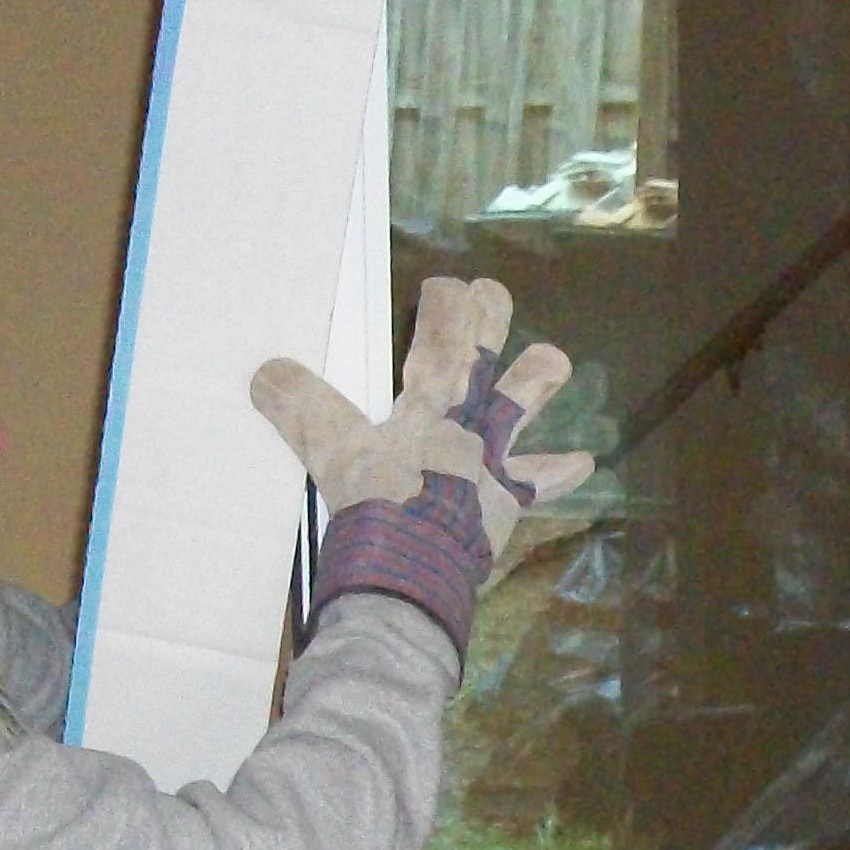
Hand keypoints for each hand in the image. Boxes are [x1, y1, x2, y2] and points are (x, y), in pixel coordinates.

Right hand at [250, 278, 594, 654]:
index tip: (448, 284)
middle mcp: (466, 424)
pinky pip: (537, 484)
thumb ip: (300, 406)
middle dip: (487, 322)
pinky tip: (585, 463)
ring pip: (519, 410)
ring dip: (537, 384)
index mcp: (427, 406)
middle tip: (493, 291)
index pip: (438, 341)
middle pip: (480, 360)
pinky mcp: (505, 503)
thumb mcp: (329, 450)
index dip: (444, 309)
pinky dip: (559, 473)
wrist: (415, 565)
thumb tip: (264, 371)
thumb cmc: (373, 504)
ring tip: (557, 360)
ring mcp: (491, 462)